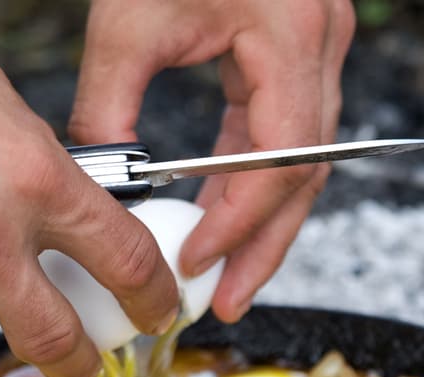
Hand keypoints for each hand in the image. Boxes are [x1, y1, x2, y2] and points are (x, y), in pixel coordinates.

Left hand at [70, 0, 354, 321]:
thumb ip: (109, 107)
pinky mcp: (300, 54)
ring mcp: (320, 49)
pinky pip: (288, 136)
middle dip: (264, 246)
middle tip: (227, 300)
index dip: (239, 222)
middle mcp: (322, 46)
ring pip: (305, 164)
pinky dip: (256, 183)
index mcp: (291, 35)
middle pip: (307, 175)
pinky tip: (224, 217)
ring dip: (265, 225)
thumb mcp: (127, 19)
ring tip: (229, 279)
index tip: (194, 262)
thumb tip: (101, 183)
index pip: (281, 159)